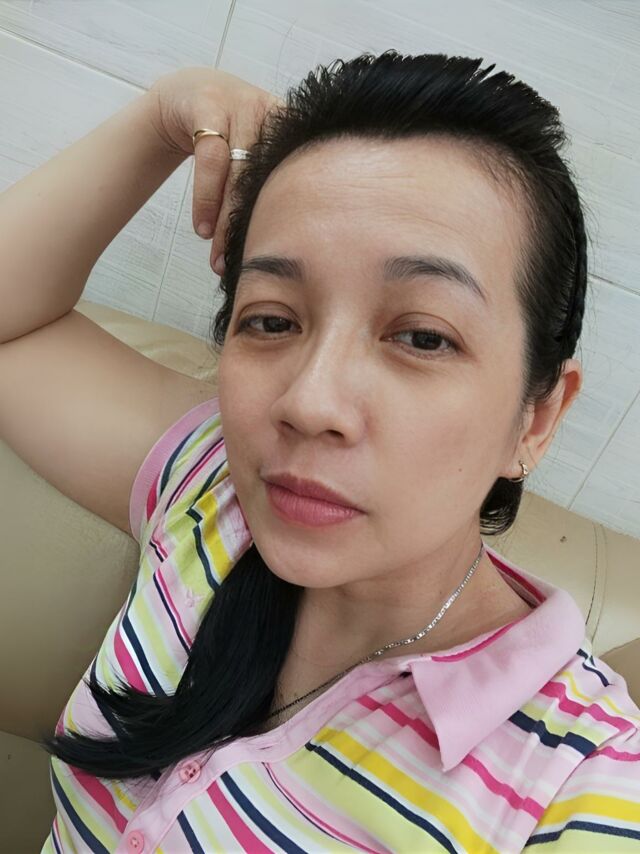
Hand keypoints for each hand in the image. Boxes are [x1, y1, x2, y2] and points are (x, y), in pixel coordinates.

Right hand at [148, 66, 282, 274]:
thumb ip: (272, 185)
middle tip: (245, 265)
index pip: (300, 177)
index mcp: (293, 127)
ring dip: (226, 220)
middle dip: (254, 227)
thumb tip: (285, 247)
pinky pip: (210, 159)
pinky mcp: (208, 106)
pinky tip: (203, 228)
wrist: (186, 94)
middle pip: (268, 180)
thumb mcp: (256, 154)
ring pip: (239, 173)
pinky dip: (206, 199)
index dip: (292, 218)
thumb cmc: (229, 136)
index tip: (282, 256)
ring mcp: (240, 105)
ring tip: (218, 256)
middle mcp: (271, 112)